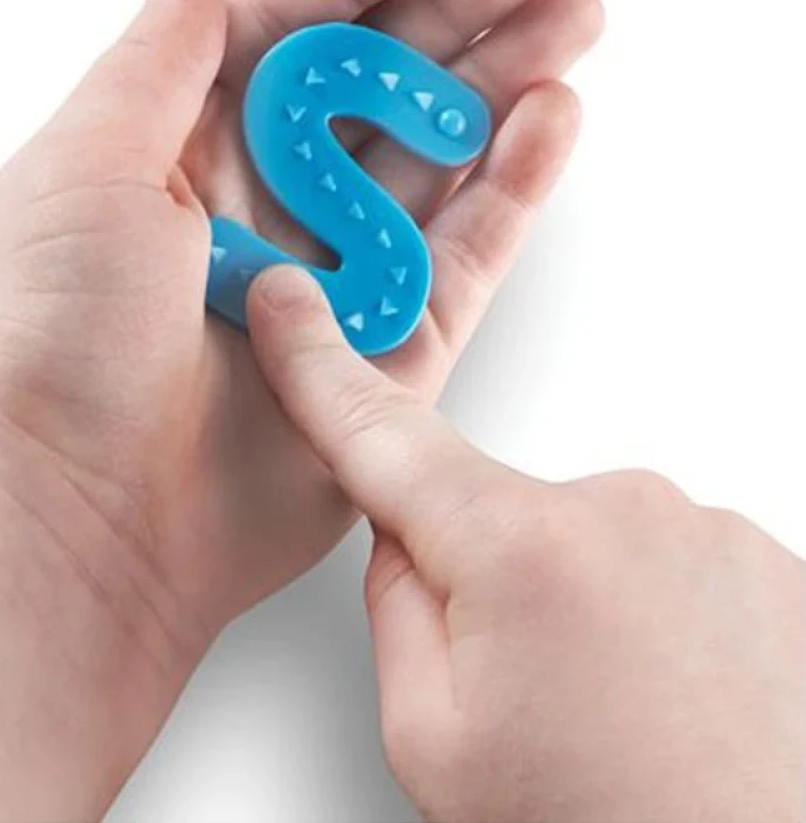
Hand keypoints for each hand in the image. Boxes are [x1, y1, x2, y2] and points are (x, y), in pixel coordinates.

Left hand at [0, 0, 601, 642]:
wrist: (88, 522)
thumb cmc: (56, 346)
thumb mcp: (83, 171)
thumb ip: (153, 65)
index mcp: (177, 149)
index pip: (281, 34)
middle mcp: (256, 208)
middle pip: (371, 89)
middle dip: (453, 16)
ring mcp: (328, 279)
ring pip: (430, 163)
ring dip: (499, 87)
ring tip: (569, 19)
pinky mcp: (385, 352)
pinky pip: (461, 257)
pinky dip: (508, 191)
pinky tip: (549, 121)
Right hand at [247, 266, 805, 822]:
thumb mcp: (431, 738)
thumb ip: (396, 603)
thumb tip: (408, 533)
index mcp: (520, 551)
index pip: (386, 435)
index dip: (319, 370)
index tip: (287, 307)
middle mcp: (623, 511)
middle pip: (491, 507)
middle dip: (481, 575)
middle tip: (521, 685)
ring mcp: (705, 531)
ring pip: (576, 539)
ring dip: (570, 603)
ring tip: (607, 707)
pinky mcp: (762, 557)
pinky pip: (656, 560)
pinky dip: (643, 615)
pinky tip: (663, 694)